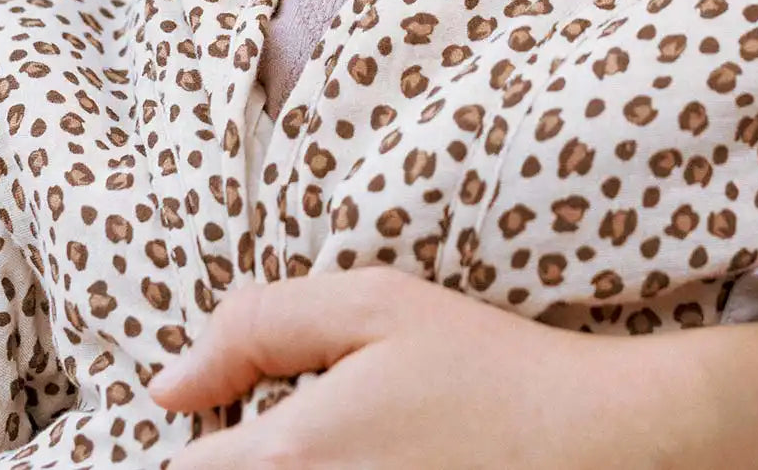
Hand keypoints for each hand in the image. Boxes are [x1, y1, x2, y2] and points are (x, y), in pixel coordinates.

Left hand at [150, 267, 757, 469]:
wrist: (590, 441)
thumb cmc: (486, 368)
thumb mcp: (376, 304)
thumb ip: (260, 323)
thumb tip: (168, 385)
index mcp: (288, 459)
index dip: (217, 430)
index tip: (263, 408)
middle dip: (257, 460)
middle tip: (336, 430)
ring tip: (371, 448)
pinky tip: (396, 466)